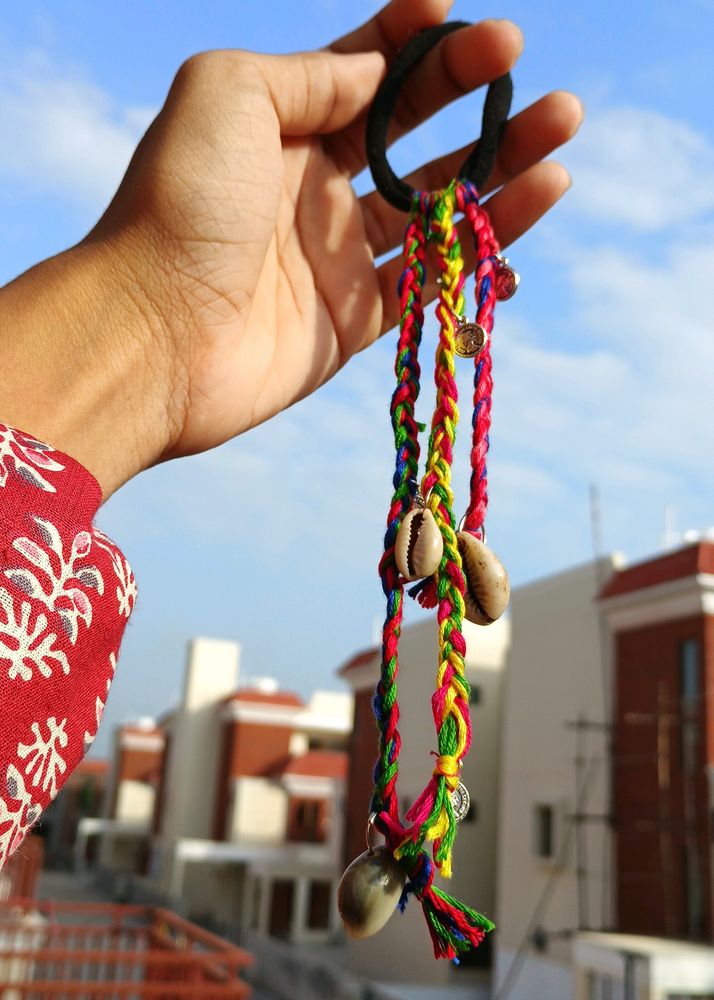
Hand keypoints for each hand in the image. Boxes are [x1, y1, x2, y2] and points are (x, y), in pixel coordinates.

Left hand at [0, 0, 581, 496]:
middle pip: (415, 138)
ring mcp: (336, 255)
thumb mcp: (228, 92)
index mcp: (280, 128)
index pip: (366, 74)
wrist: (154, 334)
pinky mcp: (353, 319)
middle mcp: (312, 188)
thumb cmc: (179, 203)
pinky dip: (480, 259)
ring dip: (500, 179)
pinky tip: (523, 232)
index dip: (421, 46)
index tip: (471, 24)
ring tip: (561, 145)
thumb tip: (377, 72)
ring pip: (436, 211)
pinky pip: (431, 284)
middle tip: (540, 88)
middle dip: (479, 106)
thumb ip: (310, 75)